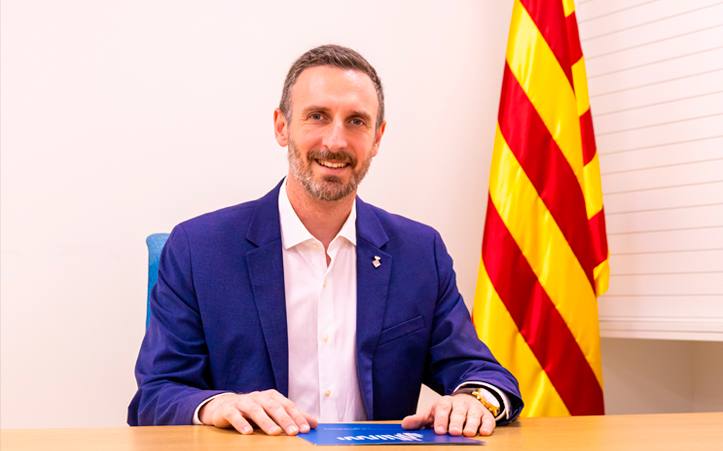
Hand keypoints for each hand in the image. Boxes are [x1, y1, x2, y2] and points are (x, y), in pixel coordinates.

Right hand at [198, 389, 317, 435]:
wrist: (223, 406)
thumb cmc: (252, 410)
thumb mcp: (273, 412)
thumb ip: (292, 417)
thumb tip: (313, 424)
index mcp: (271, 397)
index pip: (288, 405)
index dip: (297, 417)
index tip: (306, 429)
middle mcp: (259, 397)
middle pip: (274, 407)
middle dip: (285, 419)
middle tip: (294, 432)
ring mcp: (243, 402)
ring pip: (256, 410)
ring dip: (266, 422)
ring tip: (274, 432)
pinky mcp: (228, 410)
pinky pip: (235, 415)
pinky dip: (241, 423)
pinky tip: (248, 432)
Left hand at [402, 394, 495, 436]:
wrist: (466, 401)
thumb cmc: (446, 411)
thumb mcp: (431, 413)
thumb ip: (419, 420)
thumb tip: (405, 424)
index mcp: (445, 403)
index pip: (442, 409)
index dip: (440, 419)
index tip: (439, 430)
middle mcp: (460, 405)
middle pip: (458, 413)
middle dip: (456, 422)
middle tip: (454, 432)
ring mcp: (473, 409)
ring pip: (473, 416)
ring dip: (471, 425)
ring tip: (469, 433)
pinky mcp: (485, 415)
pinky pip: (488, 420)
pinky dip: (487, 426)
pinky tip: (485, 432)